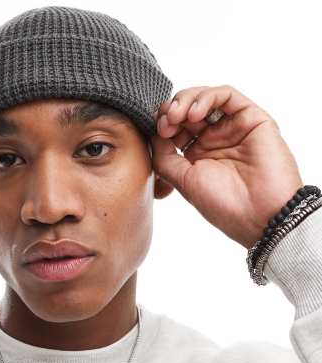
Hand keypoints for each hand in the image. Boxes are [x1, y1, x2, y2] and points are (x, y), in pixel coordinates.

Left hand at [150, 85, 303, 248]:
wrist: (259, 215)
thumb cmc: (224, 204)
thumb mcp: (184, 181)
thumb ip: (165, 158)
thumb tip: (154, 134)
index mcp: (198, 155)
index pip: (175, 127)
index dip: (162, 124)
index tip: (156, 131)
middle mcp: (215, 139)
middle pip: (188, 109)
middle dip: (171, 110)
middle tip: (165, 122)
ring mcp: (233, 127)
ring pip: (206, 98)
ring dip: (186, 100)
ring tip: (176, 116)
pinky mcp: (252, 118)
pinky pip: (227, 95)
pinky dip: (207, 98)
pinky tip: (194, 114)